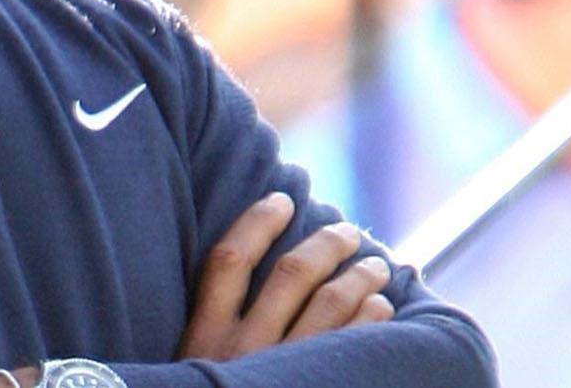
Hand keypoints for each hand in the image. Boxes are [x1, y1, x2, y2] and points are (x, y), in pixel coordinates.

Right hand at [176, 192, 396, 360]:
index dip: (256, 223)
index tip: (281, 199)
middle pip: (291, 275)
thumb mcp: (188, 373)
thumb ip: (210, 336)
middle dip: (325, 244)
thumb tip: (255, 284)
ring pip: (331, 305)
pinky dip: (372, 318)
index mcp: (201, 339)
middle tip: (346, 231)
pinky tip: (382, 306)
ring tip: (377, 264)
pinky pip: (355, 345)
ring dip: (360, 276)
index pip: (227, 260)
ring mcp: (281, 373)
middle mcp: (241, 351)